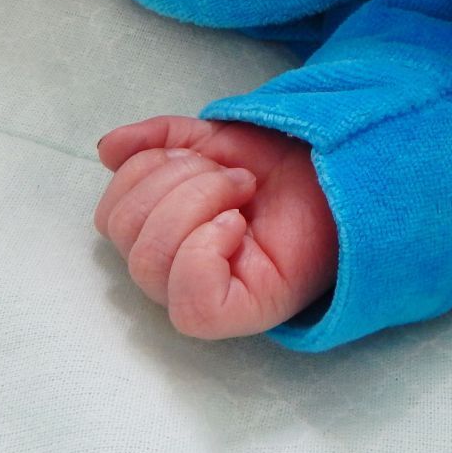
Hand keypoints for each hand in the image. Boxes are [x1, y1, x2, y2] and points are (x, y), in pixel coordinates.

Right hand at [93, 116, 337, 338]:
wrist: (343, 168)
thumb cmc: (282, 163)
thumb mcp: (214, 139)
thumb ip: (160, 141)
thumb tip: (107, 148)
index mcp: (164, 232)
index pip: (112, 216)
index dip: (145, 172)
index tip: (205, 157)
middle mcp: (177, 270)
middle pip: (126, 236)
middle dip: (178, 183)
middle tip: (234, 176)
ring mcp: (207, 294)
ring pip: (150, 264)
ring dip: (197, 205)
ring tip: (244, 195)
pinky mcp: (241, 313)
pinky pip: (190, 305)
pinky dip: (203, 253)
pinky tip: (236, 226)